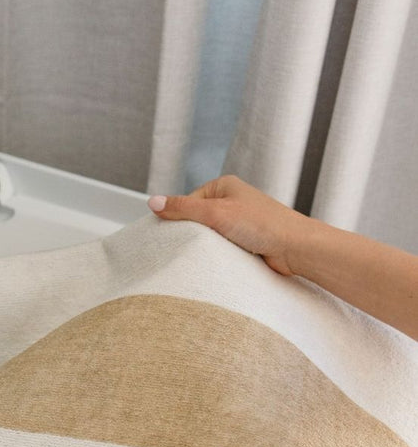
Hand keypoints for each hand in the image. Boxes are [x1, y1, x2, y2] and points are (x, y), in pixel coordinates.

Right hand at [147, 175, 311, 276]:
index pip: (188, 202)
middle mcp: (232, 202)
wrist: (295, 248)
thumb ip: (182, 208)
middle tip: (188, 247)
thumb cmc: (263, 225)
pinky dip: (219, 254)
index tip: (170, 235)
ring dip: (208, 246)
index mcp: (224, 186)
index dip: (178, 219)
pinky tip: (219, 260)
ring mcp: (240, 222)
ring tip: (208, 253)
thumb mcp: (215, 213)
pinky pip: (222, 247)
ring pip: (210, 236)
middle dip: (193, 234)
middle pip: (198, 220)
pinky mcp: (246, 241)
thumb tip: (152, 202)